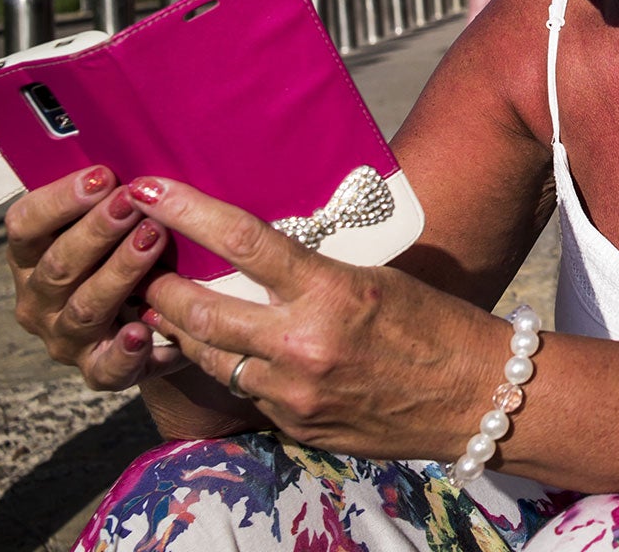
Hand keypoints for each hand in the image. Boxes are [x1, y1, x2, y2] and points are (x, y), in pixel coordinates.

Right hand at [6, 166, 184, 391]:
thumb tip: (140, 148)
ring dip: (120, 271)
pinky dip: (124, 351)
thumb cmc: (129, 253)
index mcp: (33, 255)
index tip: (103, 175)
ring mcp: (65, 337)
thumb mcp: (113, 222)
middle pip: (58, 264)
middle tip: (134, 202)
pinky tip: (142, 331)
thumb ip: (116, 194)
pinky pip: (107, 368)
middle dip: (98, 230)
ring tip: (154, 241)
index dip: (60, 200)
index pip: (26, 224)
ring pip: (85, 306)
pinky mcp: (98, 370)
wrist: (151, 322)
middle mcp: (40, 298)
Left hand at [131, 177, 499, 460]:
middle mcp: (302, 345)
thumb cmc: (436, 323)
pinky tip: (236, 354)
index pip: (243, 241)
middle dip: (160, 287)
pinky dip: (234, 368)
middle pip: (200, 311)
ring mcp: (293, 393)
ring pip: (210, 358)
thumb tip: (265, 251)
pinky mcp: (294, 426)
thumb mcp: (377, 278)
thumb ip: (316, 271)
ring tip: (170, 310)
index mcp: (331, 292)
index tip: (149, 191)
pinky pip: (245, 392)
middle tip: (143, 267)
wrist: (475, 395)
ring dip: (184, 332)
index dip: (187, 211)